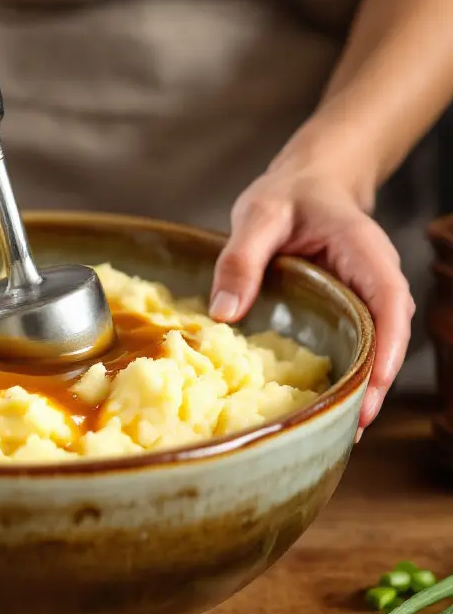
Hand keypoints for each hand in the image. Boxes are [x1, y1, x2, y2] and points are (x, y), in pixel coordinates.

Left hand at [210, 162, 413, 432]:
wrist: (308, 183)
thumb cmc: (288, 195)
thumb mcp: (258, 215)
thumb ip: (242, 258)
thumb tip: (225, 313)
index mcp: (363, 250)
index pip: (390, 300)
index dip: (387, 344)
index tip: (375, 382)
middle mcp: (375, 277)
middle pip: (389, 334)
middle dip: (376, 382)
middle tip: (353, 427)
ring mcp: (367, 295)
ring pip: (377, 344)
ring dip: (365, 384)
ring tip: (344, 430)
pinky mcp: (351, 308)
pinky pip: (358, 342)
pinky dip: (350, 372)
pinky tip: (329, 402)